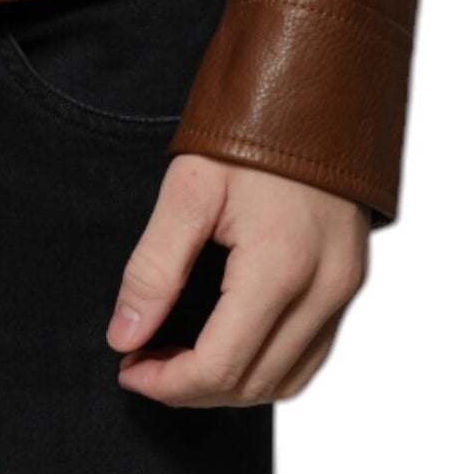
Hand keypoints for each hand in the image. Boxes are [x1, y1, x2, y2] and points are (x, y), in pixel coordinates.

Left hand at [108, 154, 367, 405]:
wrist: (315, 85)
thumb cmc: (250, 131)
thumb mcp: (188, 188)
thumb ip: (154, 268)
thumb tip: (124, 336)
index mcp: (280, 269)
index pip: (221, 367)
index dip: (167, 383)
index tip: (126, 367)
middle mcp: (323, 289)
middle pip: (254, 384)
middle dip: (190, 388)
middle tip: (141, 362)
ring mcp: (344, 288)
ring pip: (287, 379)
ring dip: (229, 385)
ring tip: (176, 359)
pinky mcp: (350, 280)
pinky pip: (311, 353)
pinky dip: (267, 366)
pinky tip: (227, 344)